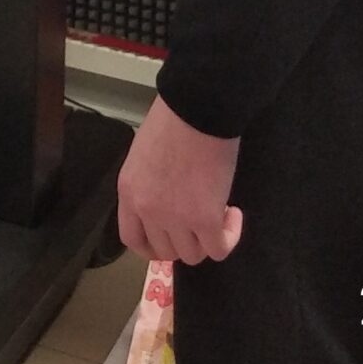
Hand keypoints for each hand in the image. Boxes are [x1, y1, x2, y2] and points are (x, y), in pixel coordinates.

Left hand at [117, 95, 243, 264]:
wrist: (198, 108)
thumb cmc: (174, 120)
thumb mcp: (145, 155)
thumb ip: (150, 183)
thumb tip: (167, 199)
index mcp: (129, 192)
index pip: (133, 239)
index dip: (152, 247)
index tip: (169, 240)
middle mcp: (148, 210)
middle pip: (165, 250)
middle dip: (184, 240)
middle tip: (200, 219)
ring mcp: (176, 218)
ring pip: (192, 255)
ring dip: (207, 239)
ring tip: (219, 212)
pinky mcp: (206, 219)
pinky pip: (219, 249)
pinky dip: (229, 237)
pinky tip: (233, 215)